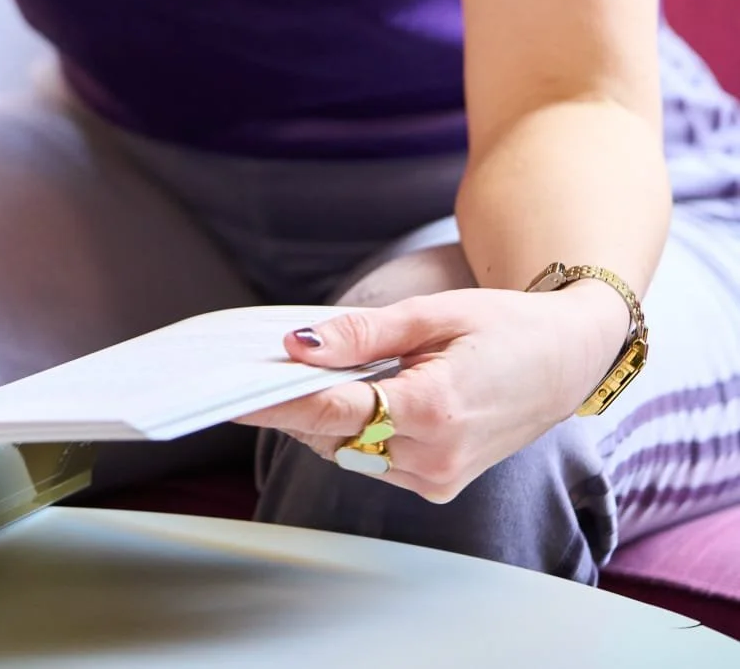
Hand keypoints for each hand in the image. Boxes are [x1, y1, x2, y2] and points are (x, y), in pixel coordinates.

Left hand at [240, 284, 626, 502]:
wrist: (567, 361)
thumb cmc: (504, 326)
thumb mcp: (432, 314)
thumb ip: (362, 333)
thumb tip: (297, 346)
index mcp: (434, 409)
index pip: (333, 411)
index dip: (278, 401)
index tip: (233, 393)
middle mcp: (436, 457)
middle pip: (335, 435)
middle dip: (295, 405)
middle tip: (256, 370)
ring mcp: (440, 479)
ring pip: (351, 453)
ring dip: (322, 418)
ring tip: (299, 377)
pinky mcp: (442, 485)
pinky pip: (376, 461)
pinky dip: (353, 431)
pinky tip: (346, 396)